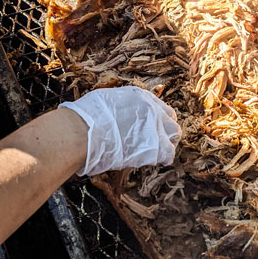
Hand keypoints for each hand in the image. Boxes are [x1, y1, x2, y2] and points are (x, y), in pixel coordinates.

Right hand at [60, 85, 180, 175]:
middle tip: (157, 141)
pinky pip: (167, 154)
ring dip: (166, 144)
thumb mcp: (106, 100)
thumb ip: (119, 106)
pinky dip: (163, 158)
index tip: (152, 127)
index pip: (159, 107)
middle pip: (170, 121)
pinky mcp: (154, 147)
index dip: (157, 119)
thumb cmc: (88, 117)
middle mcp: (152, 110)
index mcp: (140, 97)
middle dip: (166, 131)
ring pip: (173, 136)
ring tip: (157, 152)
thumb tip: (116, 113)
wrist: (85, 132)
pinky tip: (155, 161)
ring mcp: (155, 128)